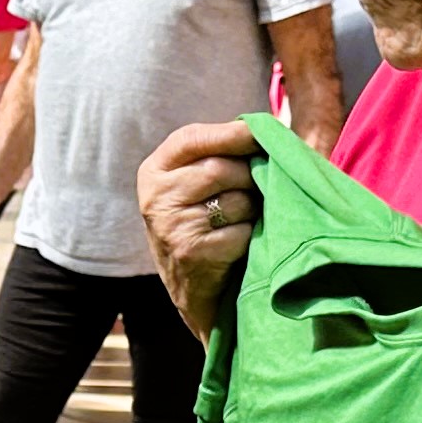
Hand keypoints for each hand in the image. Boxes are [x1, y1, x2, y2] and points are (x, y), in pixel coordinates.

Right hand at [134, 120, 261, 339]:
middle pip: (219, 169)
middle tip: (257, 189)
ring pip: (235, 201)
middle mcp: (155, 198)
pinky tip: (240, 246)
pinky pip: (241, 231)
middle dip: (249, 177)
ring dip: (252, 210)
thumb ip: (216, 156)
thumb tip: (267, 130)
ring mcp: (170, 227)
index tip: (259, 133)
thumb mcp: (194, 186)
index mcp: (154, 172)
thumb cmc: (204, 227)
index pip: (191, 139)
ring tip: (244, 220)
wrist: (194, 292)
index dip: (230, 134)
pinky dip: (250, 237)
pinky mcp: (191, 253)